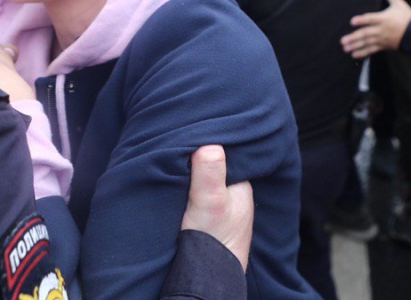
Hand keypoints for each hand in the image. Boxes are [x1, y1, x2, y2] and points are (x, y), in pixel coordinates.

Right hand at [181, 145, 252, 271]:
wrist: (205, 277)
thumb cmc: (212, 241)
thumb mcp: (210, 202)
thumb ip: (210, 174)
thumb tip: (210, 145)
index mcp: (240, 184)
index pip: (224, 152)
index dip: (206, 141)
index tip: (186, 132)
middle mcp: (233, 193)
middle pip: (213, 165)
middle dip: (196, 156)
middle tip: (173, 144)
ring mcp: (220, 206)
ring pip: (203, 179)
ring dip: (188, 173)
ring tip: (169, 160)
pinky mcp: (205, 218)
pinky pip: (194, 193)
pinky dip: (184, 188)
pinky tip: (172, 184)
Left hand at [341, 0, 410, 58]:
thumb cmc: (407, 17)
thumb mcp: (400, 4)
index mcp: (384, 18)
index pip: (371, 19)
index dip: (362, 20)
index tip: (352, 21)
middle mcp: (381, 30)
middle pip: (366, 34)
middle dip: (354, 37)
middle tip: (342, 40)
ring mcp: (382, 39)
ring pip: (367, 43)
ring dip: (355, 46)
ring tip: (345, 48)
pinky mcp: (384, 46)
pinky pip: (372, 50)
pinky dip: (363, 53)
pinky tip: (353, 55)